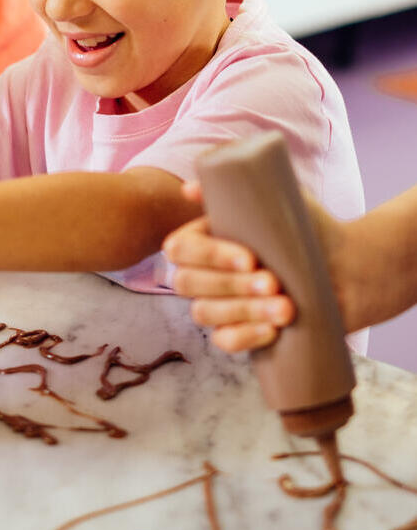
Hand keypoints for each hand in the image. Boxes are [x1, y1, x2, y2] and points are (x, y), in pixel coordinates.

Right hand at [163, 181, 295, 352]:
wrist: (348, 266)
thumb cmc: (307, 228)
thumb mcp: (275, 198)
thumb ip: (235, 188)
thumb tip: (189, 189)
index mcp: (202, 238)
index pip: (180, 249)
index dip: (208, 255)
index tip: (250, 257)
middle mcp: (202, 272)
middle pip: (187, 283)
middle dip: (231, 285)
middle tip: (273, 282)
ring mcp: (218, 305)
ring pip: (205, 313)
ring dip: (244, 310)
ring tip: (286, 308)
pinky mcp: (238, 331)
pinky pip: (224, 341)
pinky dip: (245, 336)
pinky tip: (272, 332)